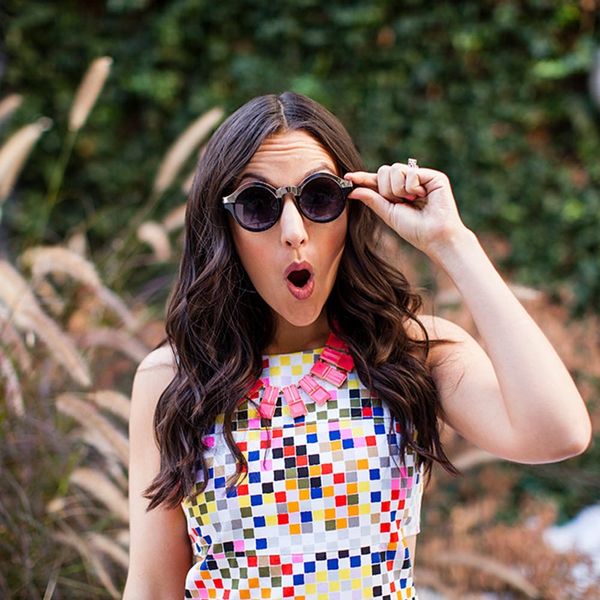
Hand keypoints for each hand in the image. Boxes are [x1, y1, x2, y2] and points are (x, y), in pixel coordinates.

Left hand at [344, 162, 469, 254]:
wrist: (434, 237)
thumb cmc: (414, 229)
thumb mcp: (388, 213)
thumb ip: (372, 199)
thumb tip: (353, 190)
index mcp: (398, 192)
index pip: (378, 180)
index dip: (363, 178)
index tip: (347, 177)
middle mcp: (409, 182)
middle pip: (384, 171)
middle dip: (386, 189)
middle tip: (399, 202)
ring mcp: (421, 177)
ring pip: (395, 169)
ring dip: (398, 189)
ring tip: (411, 200)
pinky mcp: (433, 176)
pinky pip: (410, 172)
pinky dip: (411, 187)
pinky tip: (422, 196)